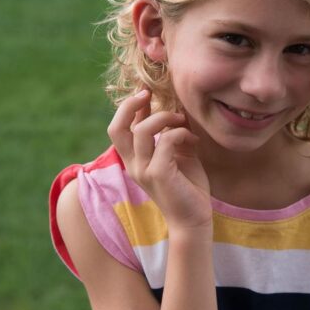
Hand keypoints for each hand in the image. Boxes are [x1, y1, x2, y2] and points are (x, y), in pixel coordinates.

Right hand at [107, 91, 211, 231]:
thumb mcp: (178, 155)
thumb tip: (174, 109)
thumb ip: (170, 135)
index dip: (129, 106)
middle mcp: (133, 165)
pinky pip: (165, 142)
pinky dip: (180, 134)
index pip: (119, 128)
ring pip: (142, 131)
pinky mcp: (158, 175)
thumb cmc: (188, 187)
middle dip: (130, 105)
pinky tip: (193, 139)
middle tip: (148, 94)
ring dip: (164, 118)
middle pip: (116, 128)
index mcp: (134, 160)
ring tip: (181, 119)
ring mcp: (143, 171)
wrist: (194, 219)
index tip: (145, 90)